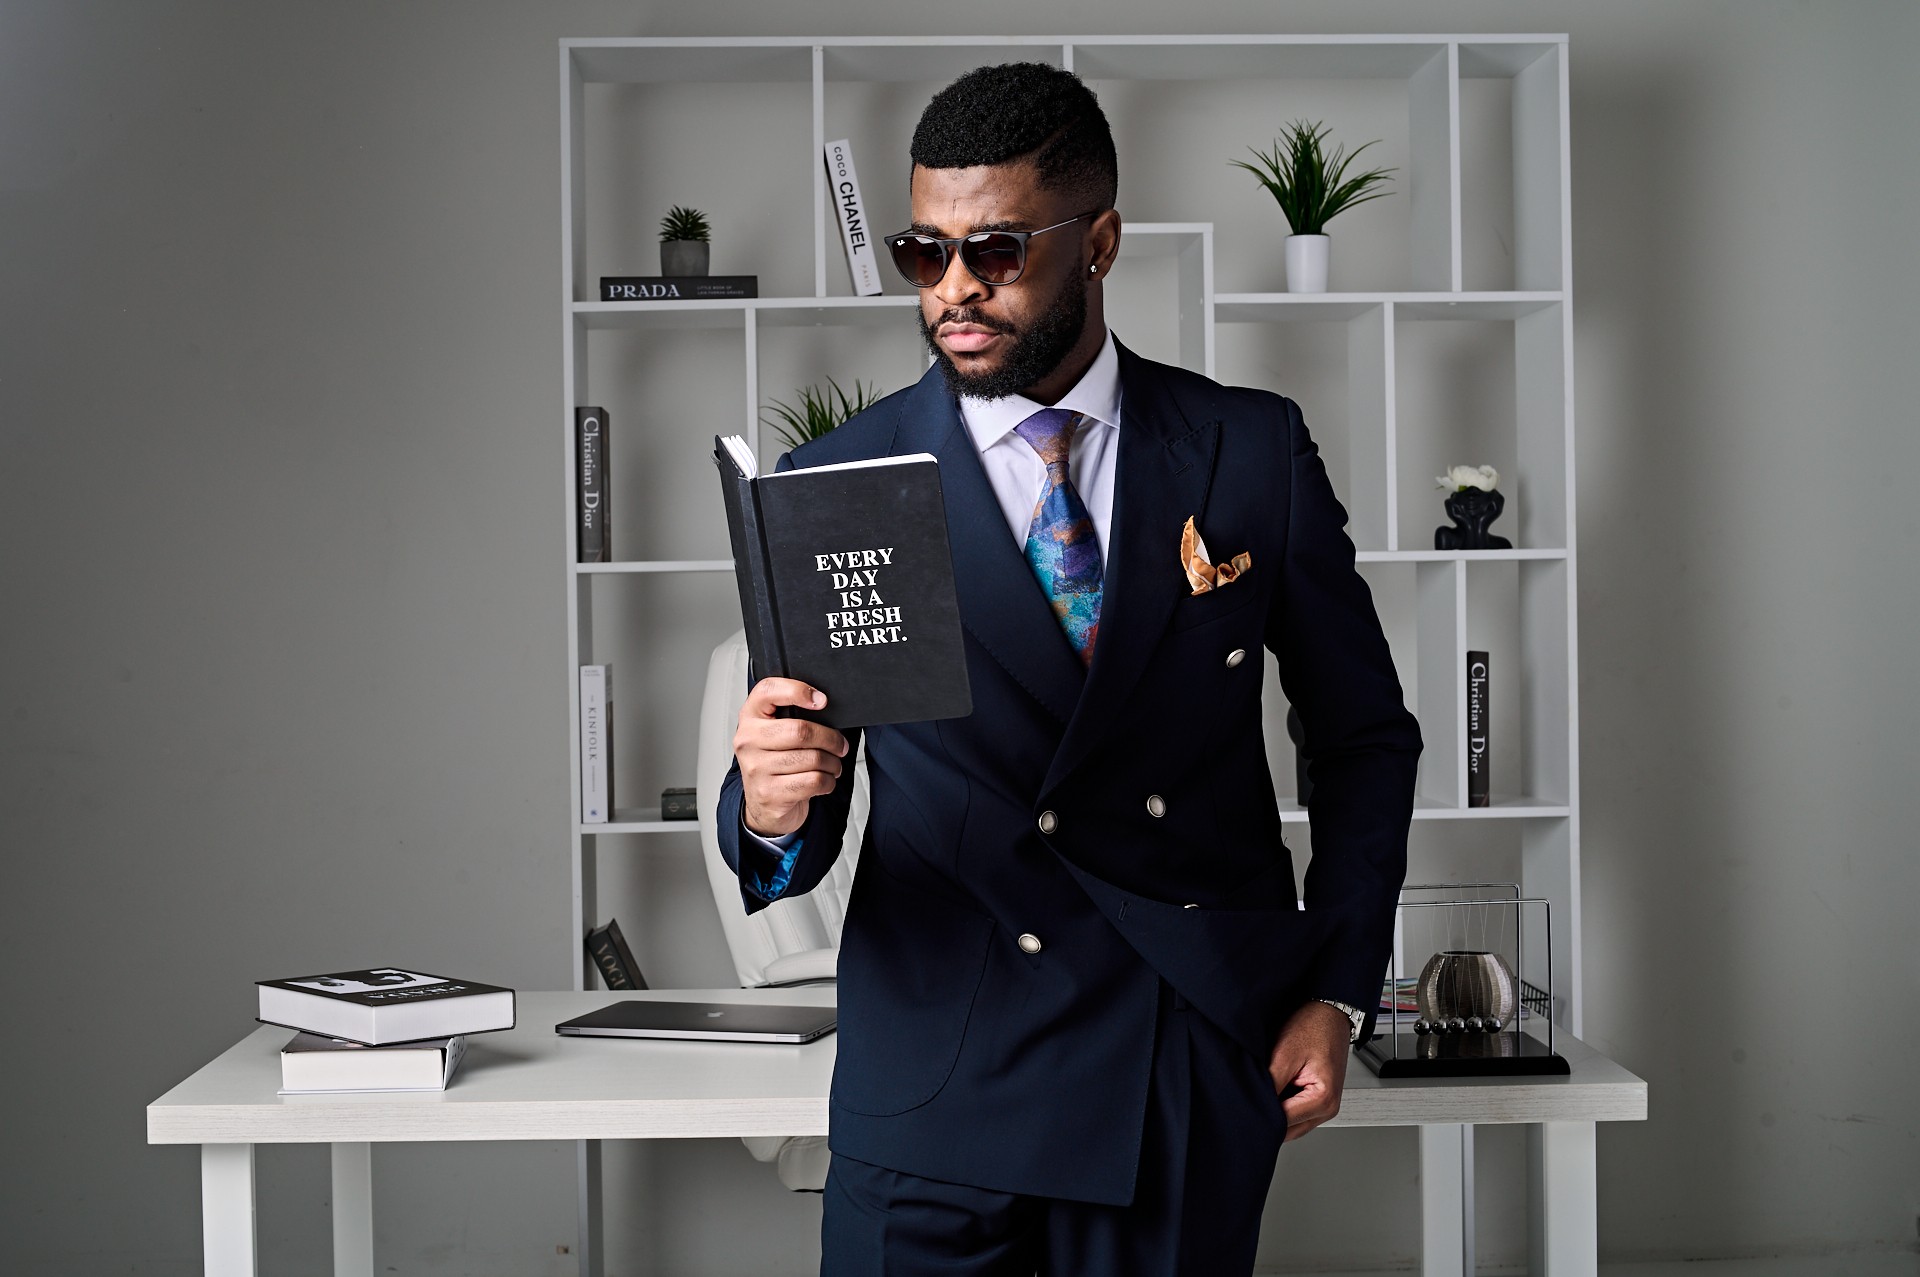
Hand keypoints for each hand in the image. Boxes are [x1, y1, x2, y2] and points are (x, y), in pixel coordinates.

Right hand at [734, 677, 849, 837]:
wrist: (763, 806)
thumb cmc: (774, 764)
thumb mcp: (774, 733)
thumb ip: (791, 715)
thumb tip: (823, 705)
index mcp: (749, 717)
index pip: (768, 690)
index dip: (798, 690)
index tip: (822, 700)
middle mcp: (748, 740)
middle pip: (800, 730)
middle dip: (830, 739)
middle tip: (840, 745)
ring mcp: (756, 768)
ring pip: (812, 758)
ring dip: (833, 763)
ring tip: (832, 765)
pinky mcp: (769, 792)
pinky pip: (813, 781)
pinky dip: (828, 781)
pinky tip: (825, 780)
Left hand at [1267, 1000, 1352, 1142]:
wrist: (1329, 1012)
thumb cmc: (1312, 1027)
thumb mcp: (1284, 1054)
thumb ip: (1270, 1085)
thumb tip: (1254, 1106)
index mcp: (1323, 1101)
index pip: (1282, 1123)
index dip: (1261, 1112)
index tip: (1246, 1100)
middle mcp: (1327, 1109)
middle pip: (1287, 1130)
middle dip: (1268, 1115)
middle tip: (1253, 1093)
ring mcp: (1323, 1107)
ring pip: (1290, 1124)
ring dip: (1275, 1110)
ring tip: (1269, 1085)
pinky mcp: (1317, 1101)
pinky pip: (1294, 1113)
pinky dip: (1282, 1104)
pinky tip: (1277, 1086)